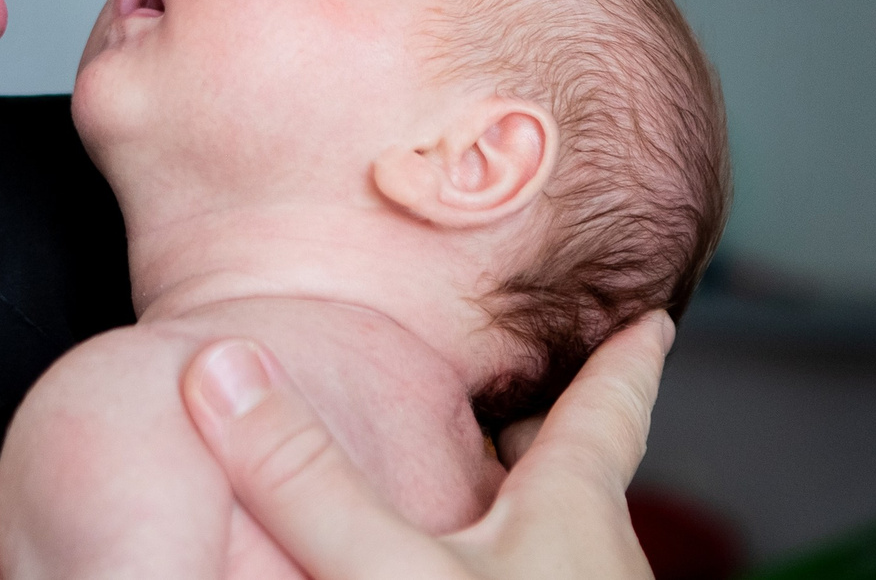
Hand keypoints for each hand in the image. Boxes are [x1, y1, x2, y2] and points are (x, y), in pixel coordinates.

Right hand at [179, 312, 673, 579]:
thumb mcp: (388, 575)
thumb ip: (307, 482)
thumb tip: (223, 368)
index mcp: (573, 515)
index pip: (606, 411)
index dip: (624, 361)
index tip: (653, 322)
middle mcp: (596, 567)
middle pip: (578, 483)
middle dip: (541, 442)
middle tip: (508, 409)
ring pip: (558, 550)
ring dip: (518, 520)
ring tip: (472, 504)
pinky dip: (502, 574)